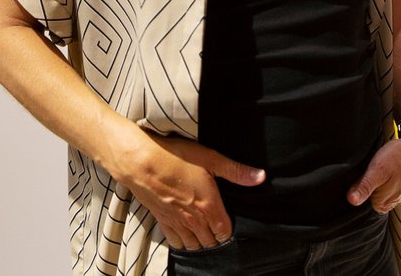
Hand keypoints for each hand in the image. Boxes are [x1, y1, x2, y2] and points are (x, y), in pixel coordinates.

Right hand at [108, 128, 263, 250]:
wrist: (140, 162)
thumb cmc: (175, 157)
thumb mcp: (210, 158)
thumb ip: (236, 171)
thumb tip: (261, 177)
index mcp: (209, 206)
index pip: (224, 232)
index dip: (229, 229)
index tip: (230, 220)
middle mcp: (193, 219)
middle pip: (210, 241)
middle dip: (216, 237)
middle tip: (218, 227)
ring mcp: (176, 222)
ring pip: (193, 244)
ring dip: (201, 242)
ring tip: (205, 234)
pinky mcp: (161, 220)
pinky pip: (175, 242)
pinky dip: (182, 242)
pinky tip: (185, 236)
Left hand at [346, 122, 400, 212]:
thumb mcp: (378, 170)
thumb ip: (365, 186)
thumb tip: (351, 201)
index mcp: (382, 203)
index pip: (360, 203)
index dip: (355, 189)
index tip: (355, 178)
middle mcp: (390, 202)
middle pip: (369, 197)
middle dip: (364, 185)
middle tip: (365, 170)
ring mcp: (397, 192)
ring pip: (378, 189)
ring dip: (375, 179)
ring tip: (375, 167)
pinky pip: (387, 182)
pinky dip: (384, 175)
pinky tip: (385, 166)